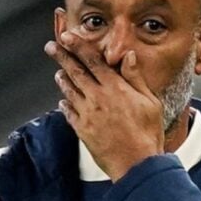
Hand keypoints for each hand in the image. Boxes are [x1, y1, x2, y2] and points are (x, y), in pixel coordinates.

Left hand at [44, 32, 163, 180]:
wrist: (136, 164)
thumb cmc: (148, 133)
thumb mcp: (150, 102)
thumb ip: (135, 78)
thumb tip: (127, 55)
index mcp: (115, 88)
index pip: (93, 61)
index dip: (79, 46)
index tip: (68, 36)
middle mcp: (97, 98)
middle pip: (76, 72)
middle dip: (62, 57)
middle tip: (51, 46)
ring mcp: (87, 114)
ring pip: (70, 91)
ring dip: (63, 80)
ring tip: (57, 72)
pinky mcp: (82, 130)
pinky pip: (69, 113)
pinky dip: (65, 105)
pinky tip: (63, 101)